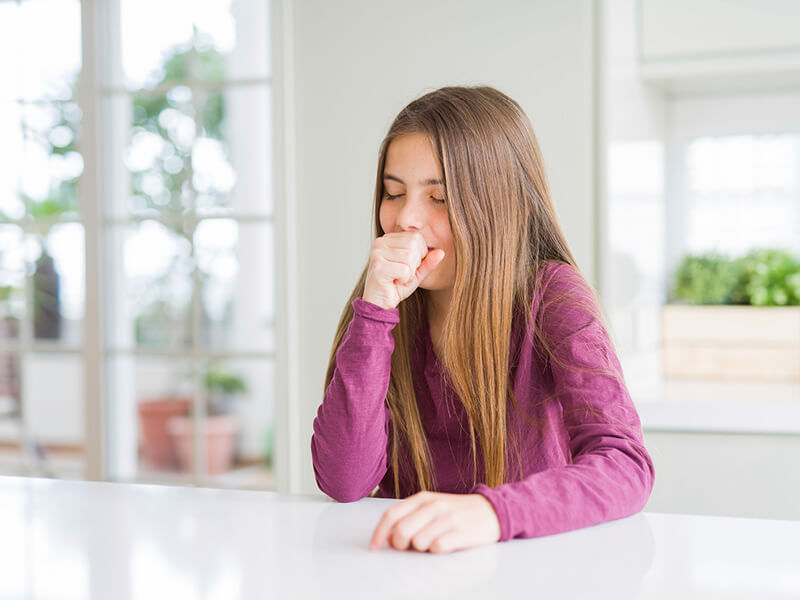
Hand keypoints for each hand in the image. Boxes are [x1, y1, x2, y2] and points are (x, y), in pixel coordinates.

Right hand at [363, 232, 445, 309]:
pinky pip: (404, 270)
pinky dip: (404, 280)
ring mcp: (377, 254)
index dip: (420, 254)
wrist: (380, 304)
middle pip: (414, 244)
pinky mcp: (378, 267)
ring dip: (409, 273)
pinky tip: (394, 282)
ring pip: (410, 257)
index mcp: (388, 239)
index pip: (416, 237)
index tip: (407, 266)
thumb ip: (428, 262)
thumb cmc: (396, 286)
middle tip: (403, 274)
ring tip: (398, 278)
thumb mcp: (416, 272)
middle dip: (415, 264)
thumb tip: (441, 252)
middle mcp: (381, 242)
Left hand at [369, 491, 500, 553]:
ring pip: (418, 542)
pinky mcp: (460, 532)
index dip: (379, 533)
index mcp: (423, 498)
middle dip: (401, 545)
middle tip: (410, 547)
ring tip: (433, 542)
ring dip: (422, 548)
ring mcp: (448, 518)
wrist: (491, 511)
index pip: (391, 515)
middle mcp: (434, 506)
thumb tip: (390, 537)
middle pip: (401, 532)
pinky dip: (437, 551)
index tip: (375, 547)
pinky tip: (445, 544)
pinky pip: (437, 549)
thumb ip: (410, 517)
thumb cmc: (456, 511)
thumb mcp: (432, 507)